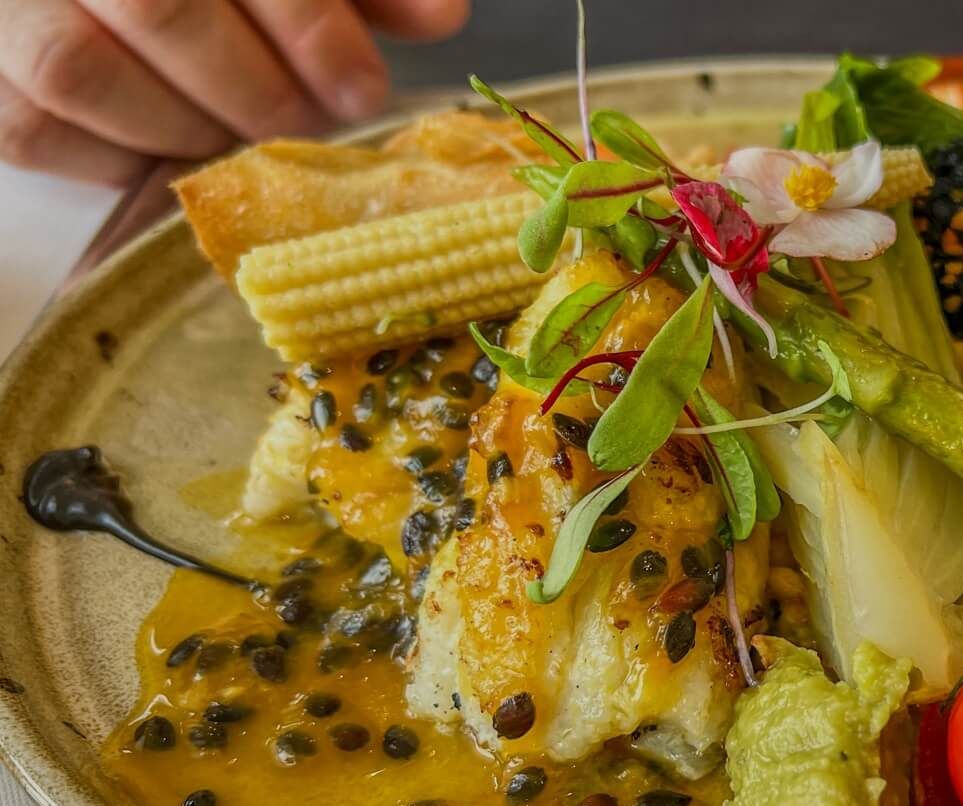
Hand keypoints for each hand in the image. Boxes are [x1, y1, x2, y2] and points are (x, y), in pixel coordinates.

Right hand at [0, 0, 469, 185]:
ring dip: (189, 128)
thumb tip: (442, 19)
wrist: (111, 3)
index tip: (363, 88)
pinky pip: (37, 128)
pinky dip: (122, 157)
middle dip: (256, 89)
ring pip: (82, 72)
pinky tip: (177, 148)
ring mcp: (10, 4)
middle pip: (161, 8)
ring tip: (245, 135)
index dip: (306, 23)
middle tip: (310, 124)